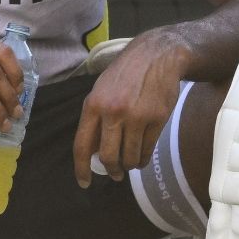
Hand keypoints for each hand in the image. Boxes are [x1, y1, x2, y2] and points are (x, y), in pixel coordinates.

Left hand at [73, 29, 190, 185]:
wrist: (157, 56)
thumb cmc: (125, 75)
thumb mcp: (101, 90)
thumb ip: (95, 118)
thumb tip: (92, 151)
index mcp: (93, 105)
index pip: (82, 145)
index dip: (81, 168)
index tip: (84, 183)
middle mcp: (113, 112)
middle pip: (109, 157)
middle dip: (112, 170)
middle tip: (115, 174)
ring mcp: (136, 116)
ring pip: (130, 156)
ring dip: (130, 165)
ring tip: (131, 163)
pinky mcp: (157, 119)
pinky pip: (148, 149)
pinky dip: (144, 158)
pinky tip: (142, 156)